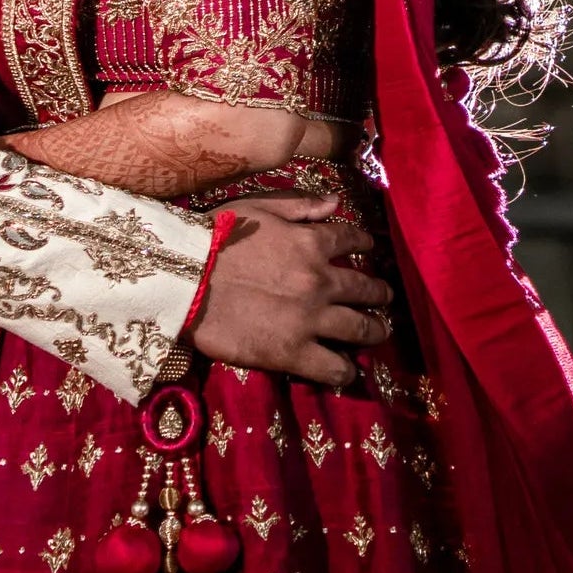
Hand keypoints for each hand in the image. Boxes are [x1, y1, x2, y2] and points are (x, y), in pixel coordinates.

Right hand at [186, 195, 388, 389]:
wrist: (188, 279)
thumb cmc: (218, 237)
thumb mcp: (261, 207)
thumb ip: (302, 206)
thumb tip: (336, 203)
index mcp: (312, 242)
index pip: (352, 239)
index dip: (365, 243)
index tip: (369, 249)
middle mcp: (320, 280)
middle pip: (364, 288)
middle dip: (380, 293)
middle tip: (385, 298)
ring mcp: (310, 319)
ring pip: (359, 329)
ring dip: (375, 330)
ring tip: (380, 332)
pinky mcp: (293, 352)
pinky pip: (333, 367)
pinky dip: (346, 370)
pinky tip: (349, 370)